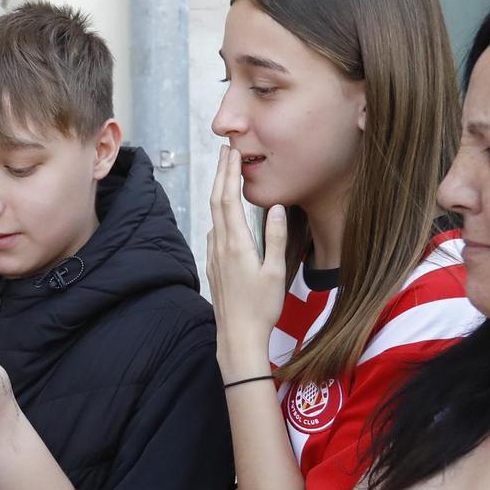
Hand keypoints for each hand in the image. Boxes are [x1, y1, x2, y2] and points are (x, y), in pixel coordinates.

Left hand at [205, 143, 289, 375]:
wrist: (237, 337)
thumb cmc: (261, 308)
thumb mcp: (275, 271)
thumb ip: (275, 237)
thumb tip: (275, 207)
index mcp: (236, 244)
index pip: (228, 199)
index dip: (228, 173)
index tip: (232, 153)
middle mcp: (220, 246)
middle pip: (216, 202)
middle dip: (220, 175)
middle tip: (225, 152)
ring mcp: (214, 257)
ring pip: (213, 217)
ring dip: (218, 192)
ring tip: (226, 175)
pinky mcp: (214, 267)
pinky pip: (214, 233)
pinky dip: (219, 214)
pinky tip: (224, 215)